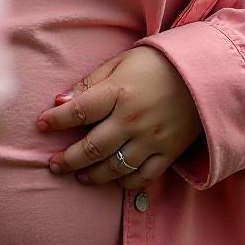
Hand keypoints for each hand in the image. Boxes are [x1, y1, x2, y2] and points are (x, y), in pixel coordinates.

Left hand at [35, 46, 202, 189]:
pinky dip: (125, 183)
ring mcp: (151, 139)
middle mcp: (132, 119)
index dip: (55, 120)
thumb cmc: (156, 63)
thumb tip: (60, 100)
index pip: (79, 110)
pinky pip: (142, 177)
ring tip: (78, 175)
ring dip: (92, 175)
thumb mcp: (120, 62)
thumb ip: (91, 83)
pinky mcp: (168, 152)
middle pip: (92, 147)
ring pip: (114, 167)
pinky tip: (112, 180)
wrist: (203, 72)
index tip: (40, 124)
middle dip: (68, 159)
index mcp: (119, 91)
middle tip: (53, 164)